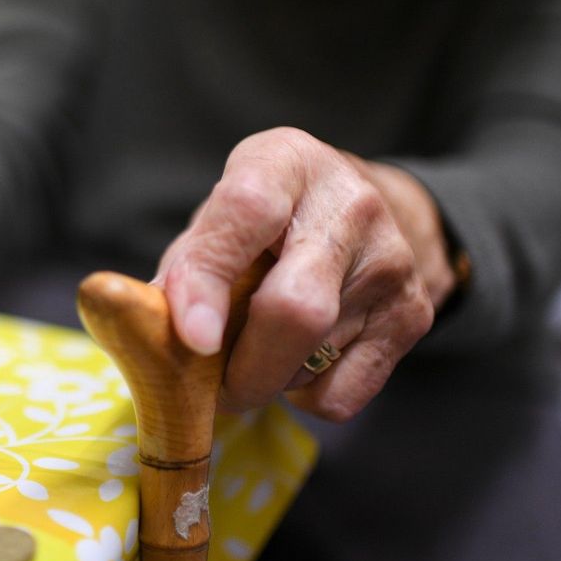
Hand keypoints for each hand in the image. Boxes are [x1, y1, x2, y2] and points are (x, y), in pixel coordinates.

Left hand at [153, 127, 453, 420]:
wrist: (366, 212)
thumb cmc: (267, 221)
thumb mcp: (220, 218)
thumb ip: (184, 267)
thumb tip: (147, 332)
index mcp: (283, 163)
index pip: (244, 212)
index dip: (209, 278)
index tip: (191, 338)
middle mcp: (349, 205)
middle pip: (294, 308)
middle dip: (240, 368)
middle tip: (210, 388)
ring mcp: (390, 261)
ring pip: (311, 361)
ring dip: (263, 381)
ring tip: (253, 356)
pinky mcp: (413, 314)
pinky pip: (341, 393)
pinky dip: (304, 396)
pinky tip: (299, 362)